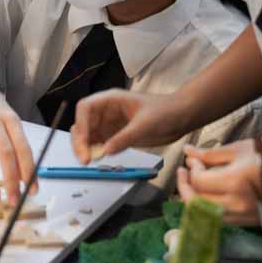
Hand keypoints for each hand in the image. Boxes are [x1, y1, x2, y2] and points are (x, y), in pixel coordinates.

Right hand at [71, 89, 187, 162]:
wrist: (181, 117)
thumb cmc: (165, 112)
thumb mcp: (145, 125)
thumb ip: (124, 138)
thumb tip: (105, 151)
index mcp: (111, 100)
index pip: (86, 108)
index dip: (82, 124)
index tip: (85, 142)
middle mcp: (107, 111)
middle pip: (83, 123)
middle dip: (80, 140)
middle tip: (84, 159)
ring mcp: (110, 124)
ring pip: (88, 136)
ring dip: (85, 148)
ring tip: (88, 162)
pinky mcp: (116, 136)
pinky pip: (99, 145)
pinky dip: (95, 153)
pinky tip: (98, 160)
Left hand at [176, 140, 261, 224]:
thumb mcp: (241, 149)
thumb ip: (211, 155)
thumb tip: (188, 152)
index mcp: (236, 182)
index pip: (199, 182)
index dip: (191, 169)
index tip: (193, 158)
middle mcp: (238, 204)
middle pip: (197, 202)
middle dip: (185, 186)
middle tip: (184, 171)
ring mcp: (245, 216)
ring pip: (207, 214)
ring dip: (195, 198)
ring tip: (196, 180)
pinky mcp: (251, 221)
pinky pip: (222, 218)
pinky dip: (210, 206)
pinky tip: (211, 191)